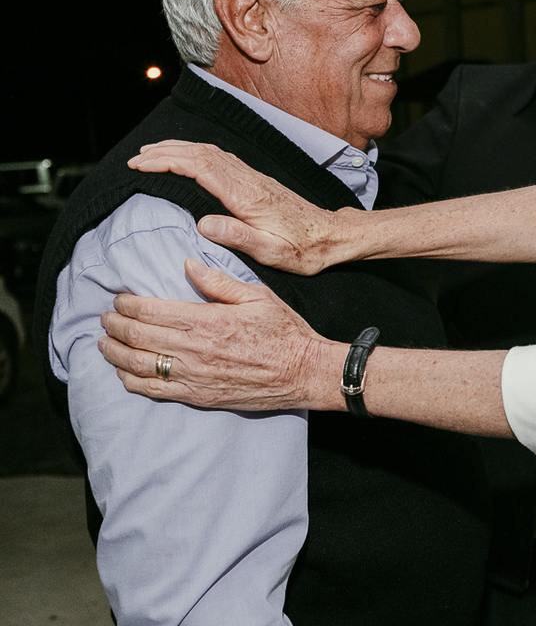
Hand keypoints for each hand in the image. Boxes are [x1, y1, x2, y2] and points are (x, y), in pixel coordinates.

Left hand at [99, 259, 338, 410]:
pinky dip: (132, 382)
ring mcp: (195, 376)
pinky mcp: (199, 396)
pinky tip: (124, 373)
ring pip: (139, 365)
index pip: (152, 311)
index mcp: (208, 320)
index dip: (128, 304)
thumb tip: (187, 265)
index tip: (120, 299)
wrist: (304, 371)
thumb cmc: (285, 331)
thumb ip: (218, 282)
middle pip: (138, 337)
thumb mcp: (257, 296)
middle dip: (115, 326)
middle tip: (106, 319)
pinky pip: (155, 391)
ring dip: (115, 353)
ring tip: (104, 344)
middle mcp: (195, 349)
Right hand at [129, 140, 338, 274]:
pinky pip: (221, 159)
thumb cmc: (304, 249)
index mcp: (247, 196)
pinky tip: (187, 159)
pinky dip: (196, 154)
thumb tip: (204, 223)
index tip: (141, 165)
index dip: (168, 162)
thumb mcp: (273, 252)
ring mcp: (254, 178)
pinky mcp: (257, 181)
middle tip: (136, 158)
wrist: (333, 236)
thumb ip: (239, 236)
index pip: (201, 167)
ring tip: (152, 154)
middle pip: (201, 153)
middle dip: (166, 151)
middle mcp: (249, 180)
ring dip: (179, 149)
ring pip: (211, 152)